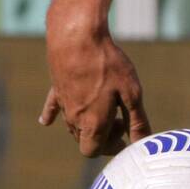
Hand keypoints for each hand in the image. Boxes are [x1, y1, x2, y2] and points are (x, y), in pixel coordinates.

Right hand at [40, 0, 151, 157]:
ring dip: (88, 125)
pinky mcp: (56, 88)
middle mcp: (74, 118)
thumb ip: (137, 121)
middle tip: (120, 118)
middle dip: (103, 136)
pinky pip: (53, 108)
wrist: (76, 38)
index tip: (125, 132)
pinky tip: (46, 121)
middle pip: (84, 140)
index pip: (95, 151)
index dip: (112, 147)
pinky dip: (52, 115)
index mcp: (92, 123)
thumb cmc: (107, 65)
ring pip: (73, 126)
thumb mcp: (131, 93)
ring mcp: (63, 104)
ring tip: (106, 107)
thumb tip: (143, 143)